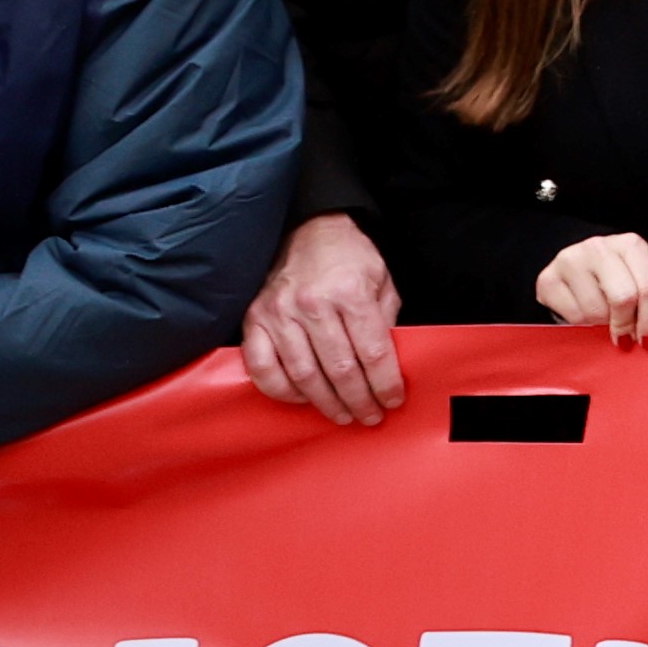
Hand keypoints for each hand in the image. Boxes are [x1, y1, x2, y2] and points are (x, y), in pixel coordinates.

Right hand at [241, 212, 406, 424]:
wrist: (309, 230)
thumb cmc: (349, 258)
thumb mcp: (382, 281)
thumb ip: (386, 321)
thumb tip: (388, 366)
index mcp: (349, 292)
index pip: (372, 352)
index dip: (385, 383)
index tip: (393, 402)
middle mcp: (311, 304)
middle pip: (339, 370)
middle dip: (358, 400)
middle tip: (369, 416)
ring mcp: (278, 314)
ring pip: (303, 375)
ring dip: (325, 403)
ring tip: (342, 415)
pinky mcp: (254, 321)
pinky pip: (263, 368)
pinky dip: (282, 391)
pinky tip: (302, 398)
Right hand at [531, 230, 647, 343]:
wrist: (575, 274)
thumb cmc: (617, 283)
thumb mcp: (643, 284)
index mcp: (631, 245)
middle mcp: (600, 246)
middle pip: (623, 298)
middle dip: (627, 326)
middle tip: (626, 338)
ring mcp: (571, 259)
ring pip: (596, 311)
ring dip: (602, 326)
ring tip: (604, 320)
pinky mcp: (547, 279)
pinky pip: (572, 317)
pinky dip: (581, 326)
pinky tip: (584, 316)